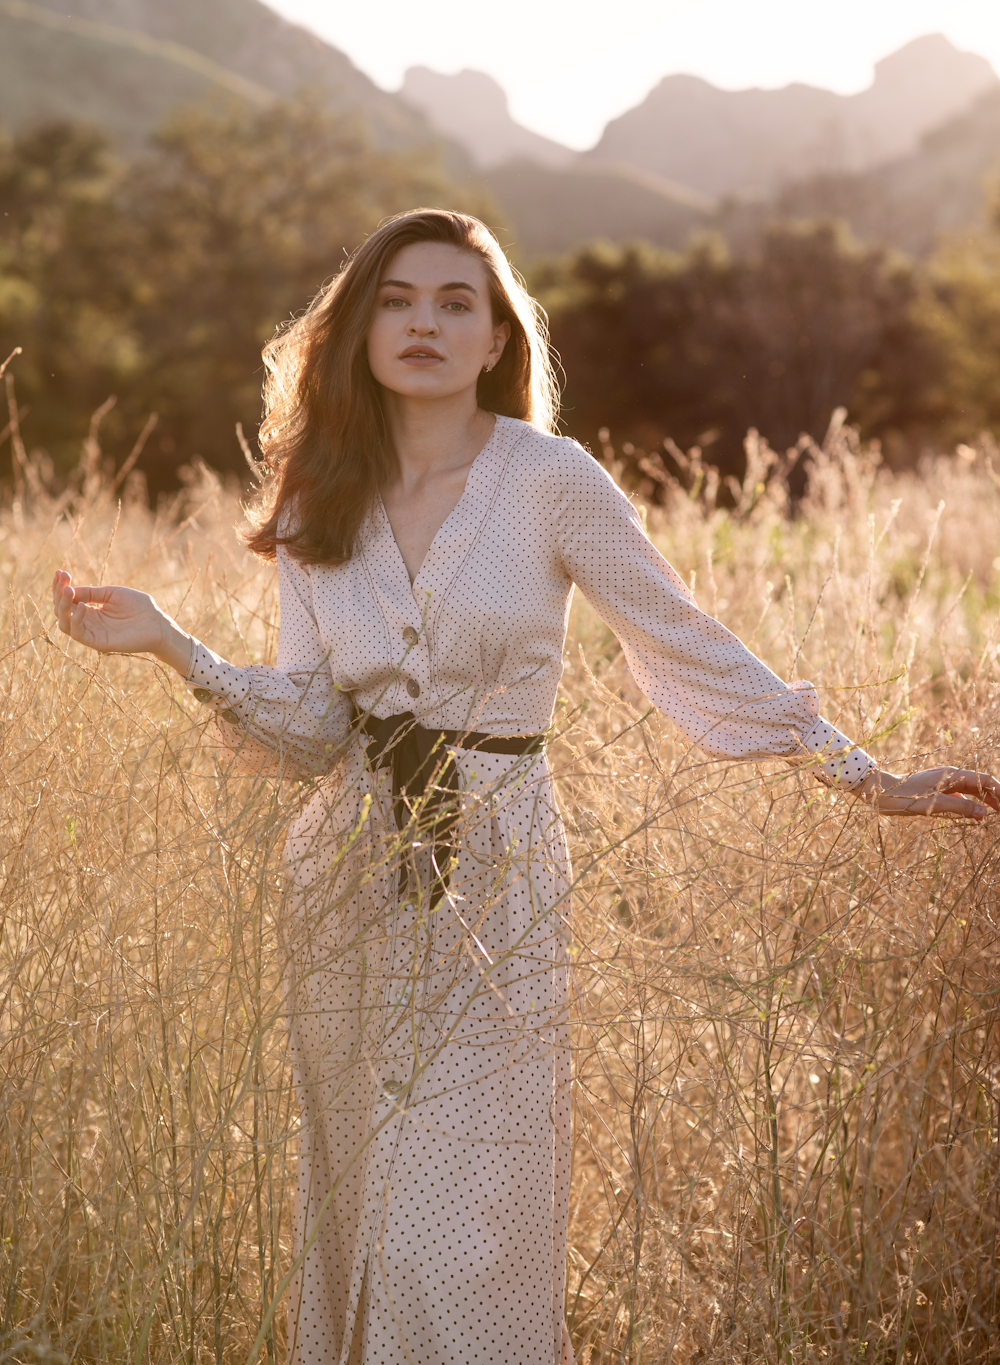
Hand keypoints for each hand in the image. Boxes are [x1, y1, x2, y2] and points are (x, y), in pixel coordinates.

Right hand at [52, 569, 192, 673]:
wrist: (157, 623)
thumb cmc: (139, 606)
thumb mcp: (112, 593)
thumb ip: (90, 593)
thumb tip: (68, 589)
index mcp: (90, 610)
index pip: (67, 600)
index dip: (60, 586)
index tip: (60, 572)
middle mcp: (87, 622)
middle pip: (61, 611)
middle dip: (59, 593)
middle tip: (64, 579)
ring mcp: (92, 633)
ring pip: (64, 623)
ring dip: (64, 606)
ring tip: (69, 591)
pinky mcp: (97, 643)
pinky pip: (78, 633)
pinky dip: (76, 620)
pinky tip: (82, 606)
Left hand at [860, 766, 999, 819]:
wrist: (879, 791)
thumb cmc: (904, 796)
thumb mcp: (933, 804)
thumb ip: (959, 808)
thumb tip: (983, 814)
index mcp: (952, 775)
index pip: (984, 780)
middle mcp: (950, 776)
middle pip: (980, 784)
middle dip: (996, 796)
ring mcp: (943, 783)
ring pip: (970, 791)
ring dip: (984, 801)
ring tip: (996, 813)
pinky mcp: (936, 790)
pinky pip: (959, 796)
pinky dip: (970, 804)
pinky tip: (974, 815)